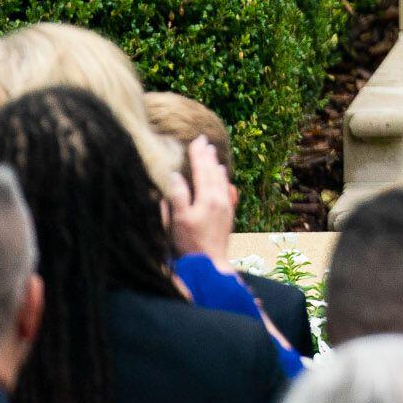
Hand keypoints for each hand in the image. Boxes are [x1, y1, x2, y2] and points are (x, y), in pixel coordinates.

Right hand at [165, 137, 237, 262]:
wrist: (210, 262)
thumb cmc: (190, 243)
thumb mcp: (179, 220)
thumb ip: (178, 196)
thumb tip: (175, 175)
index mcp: (207, 198)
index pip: (201, 171)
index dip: (197, 155)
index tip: (194, 141)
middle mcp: (219, 198)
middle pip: (212, 172)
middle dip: (207, 156)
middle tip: (204, 140)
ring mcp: (225, 205)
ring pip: (221, 179)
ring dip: (215, 164)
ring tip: (213, 153)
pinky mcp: (228, 213)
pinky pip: (226, 188)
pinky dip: (223, 178)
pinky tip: (222, 175)